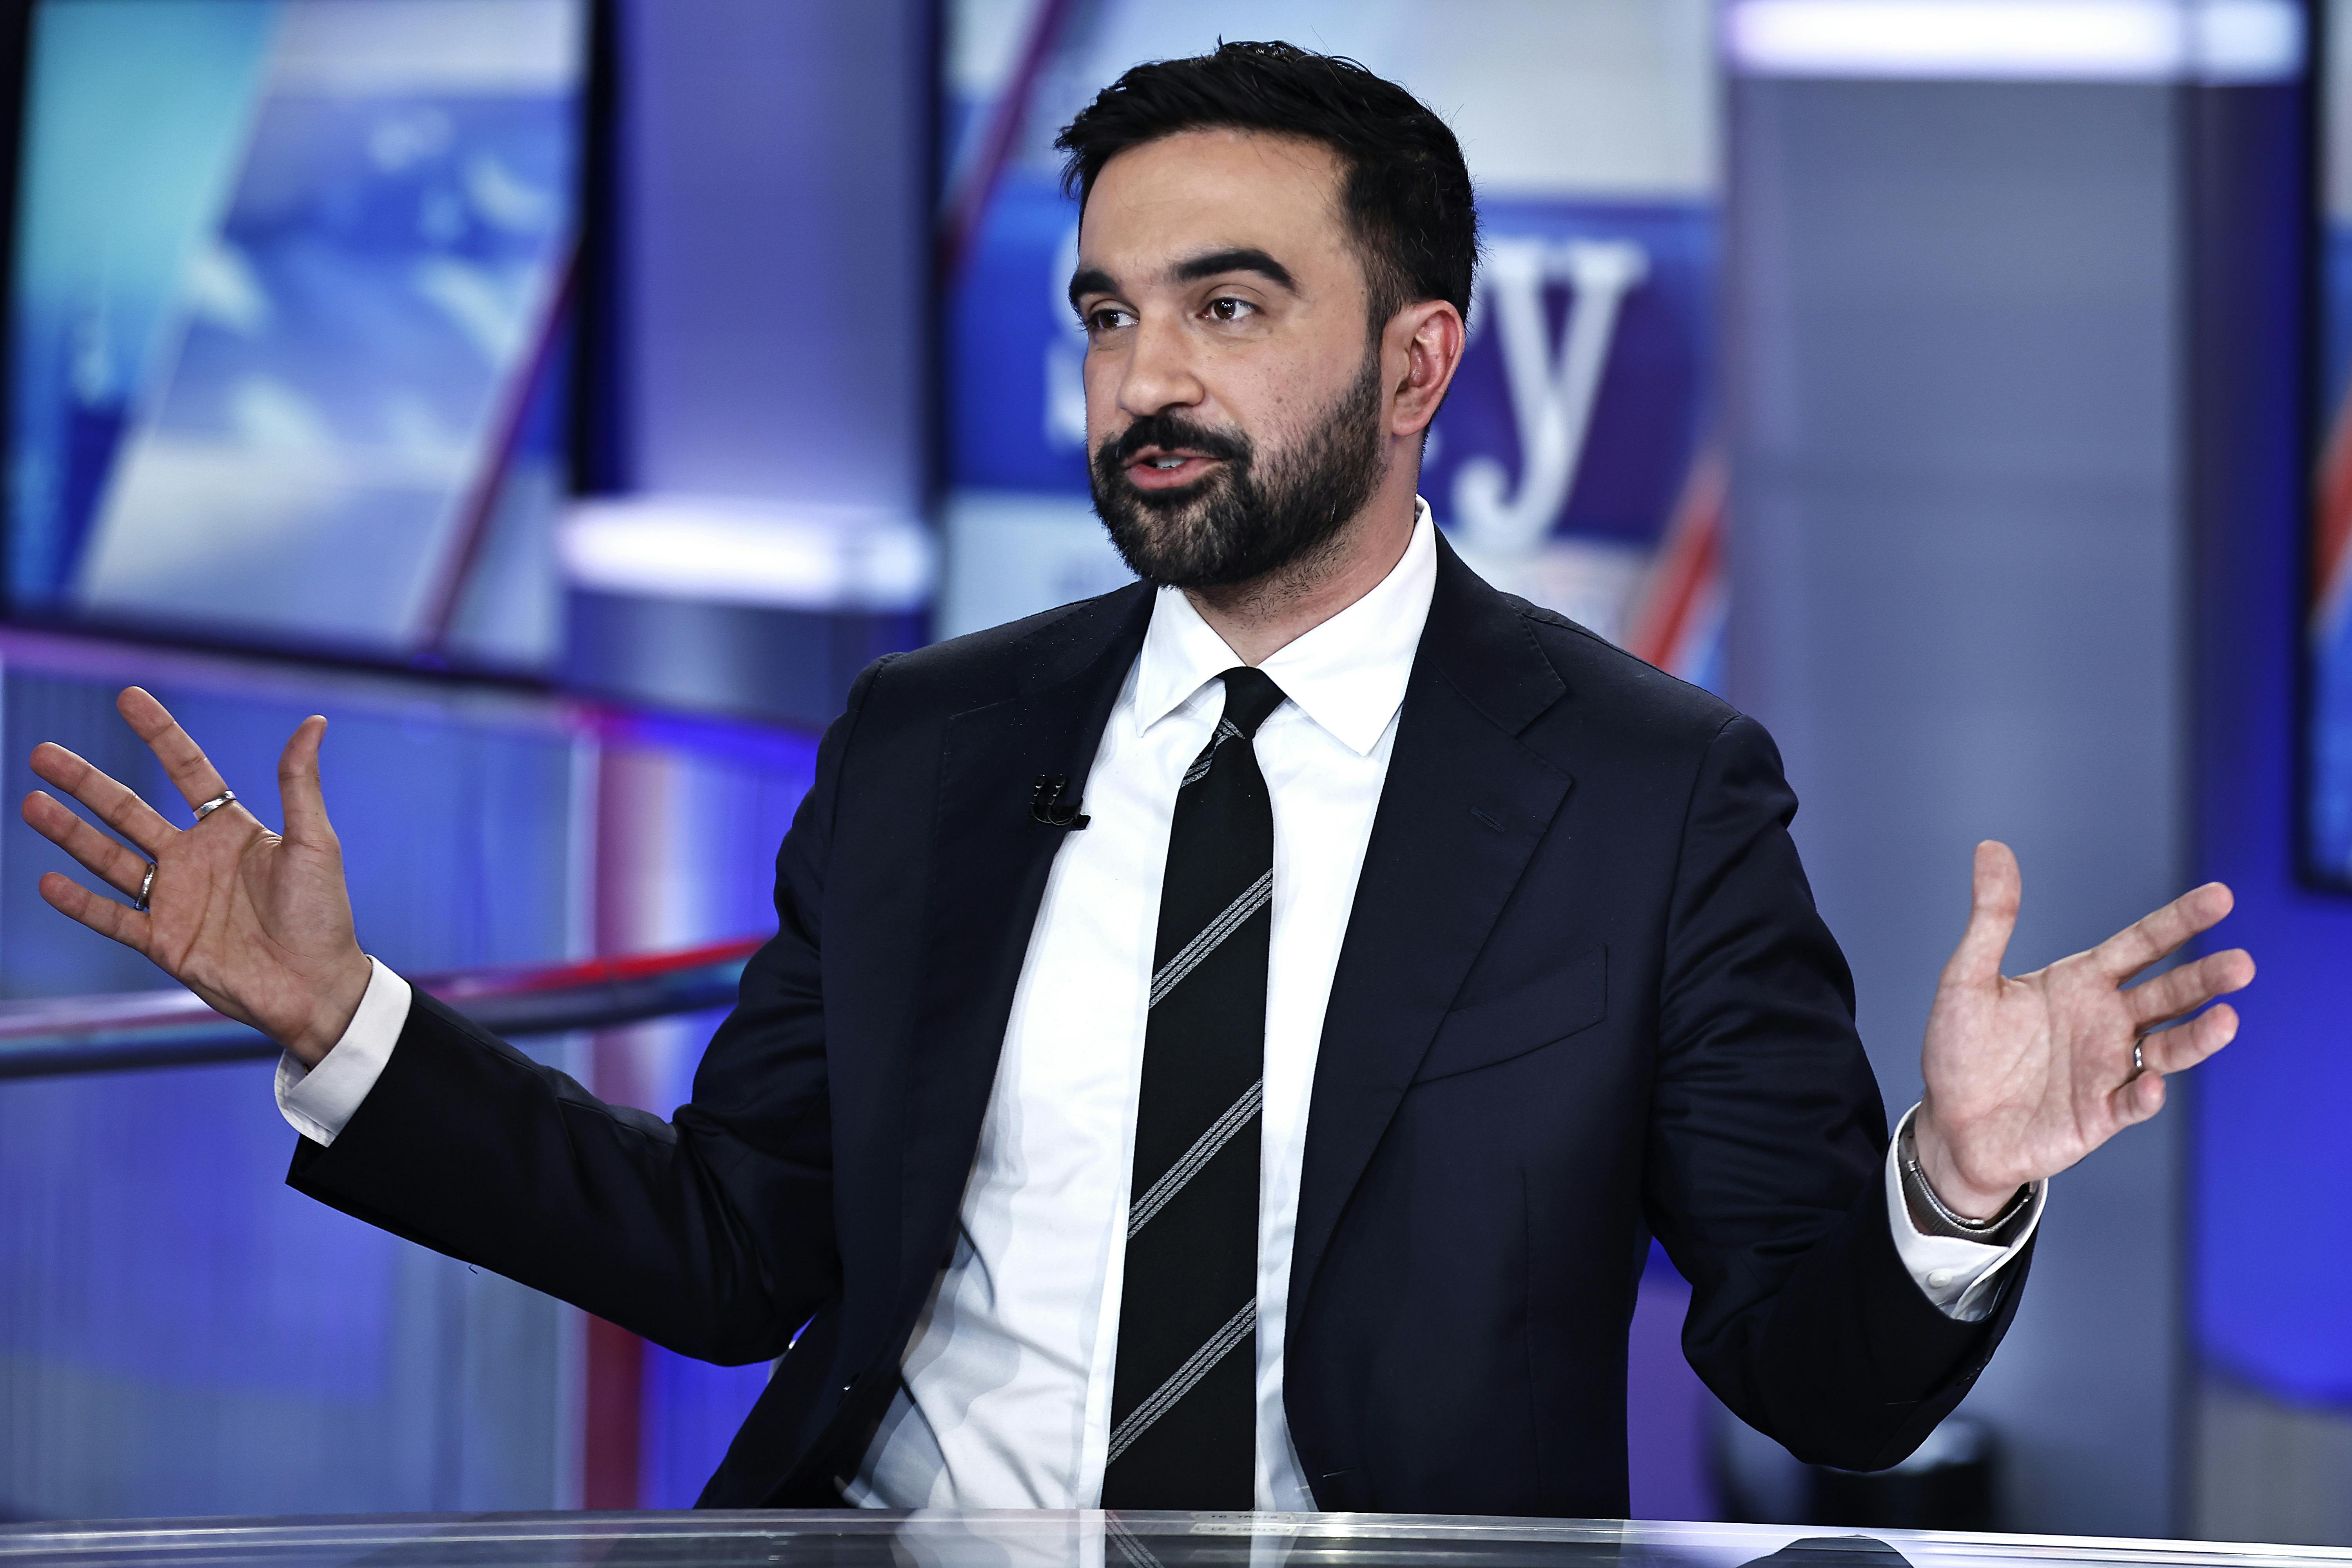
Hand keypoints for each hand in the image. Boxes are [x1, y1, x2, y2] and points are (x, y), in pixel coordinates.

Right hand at [21, 687, 370, 1066]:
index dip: (159, 734)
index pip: (187, 771)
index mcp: (231, 830)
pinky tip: (48, 881)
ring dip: (70, 833)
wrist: (316, 986)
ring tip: (32, 803)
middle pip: (129, 811)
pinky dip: (81, 903)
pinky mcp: (163, 942)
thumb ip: (299, 784)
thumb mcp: (314, 842)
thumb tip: (314, 721)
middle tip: (43, 754)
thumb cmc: (323, 914)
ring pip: (110, 858)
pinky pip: (113, 918)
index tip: (128, 696)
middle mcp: (195, 859)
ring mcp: (174, 899)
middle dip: (86, 783)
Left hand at [1913, 841, 2253, 1217]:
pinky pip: (2131, 1103)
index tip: (2221, 897)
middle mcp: (2107, 1022)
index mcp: (2083, 982)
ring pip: (2168, 1049)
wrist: (1951, 1123)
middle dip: (2206, 978)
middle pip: (2169, 993)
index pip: (2143, 944)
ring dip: (2198, 1037)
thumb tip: (1992, 847)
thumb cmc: (1961, 1049)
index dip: (2180, 921)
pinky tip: (2147, 1084)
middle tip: (2241, 964)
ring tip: (2227, 1019)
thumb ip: (1991, 918)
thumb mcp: (1968, 978)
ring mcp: (2108, 1069)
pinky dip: (2143, 1095)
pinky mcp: (2099, 1115)